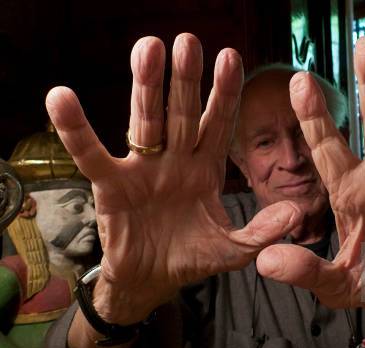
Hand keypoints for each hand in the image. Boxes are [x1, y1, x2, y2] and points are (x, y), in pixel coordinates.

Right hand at [45, 34, 301, 323]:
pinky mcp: (110, 185)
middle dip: (186, 80)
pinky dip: (76, 130)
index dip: (224, 94)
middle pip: (181, 113)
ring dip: (145, 87)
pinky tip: (61, 98)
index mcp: (206, 169)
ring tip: (148, 48)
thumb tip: (296, 212)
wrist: (152, 282)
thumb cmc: (191, 258)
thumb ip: (262, 231)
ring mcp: (143, 169)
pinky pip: (92, 154)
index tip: (231, 58)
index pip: (218, 125)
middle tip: (189, 42)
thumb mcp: (233, 249)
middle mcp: (175, 160)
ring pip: (144, 121)